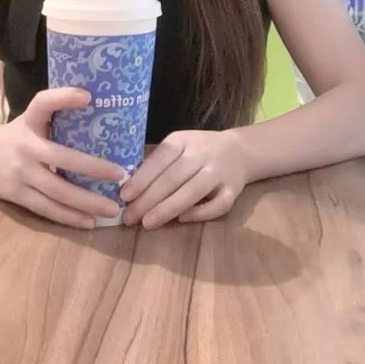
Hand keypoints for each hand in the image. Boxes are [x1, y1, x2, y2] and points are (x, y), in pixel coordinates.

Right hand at [0, 87, 126, 228]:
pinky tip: (89, 222)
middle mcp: (25, 146)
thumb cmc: (12, 135)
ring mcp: (20, 173)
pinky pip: (46, 209)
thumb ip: (56, 119)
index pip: (43, 103)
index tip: (88, 96)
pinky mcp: (16, 195)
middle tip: (121, 176)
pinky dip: (69, 217)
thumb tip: (99, 113)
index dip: (63, 97)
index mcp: (29, 121)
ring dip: (87, 202)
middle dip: (93, 169)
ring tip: (112, 209)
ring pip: (57, 191)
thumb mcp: (29, 120)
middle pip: (62, 158)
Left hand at [119, 129, 247, 228]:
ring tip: (147, 223)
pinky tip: (181, 220)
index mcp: (183, 140)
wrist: (240, 150)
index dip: (142, 178)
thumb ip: (158, 163)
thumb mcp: (178, 146)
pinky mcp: (233, 190)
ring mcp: (219, 172)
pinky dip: (200, 213)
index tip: (124, 196)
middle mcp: (202, 154)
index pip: (160, 158)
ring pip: (192, 191)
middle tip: (129, 217)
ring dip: (168, 208)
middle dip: (148, 199)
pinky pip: (217, 205)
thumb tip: (128, 188)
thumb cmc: (198, 150)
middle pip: (173, 178)